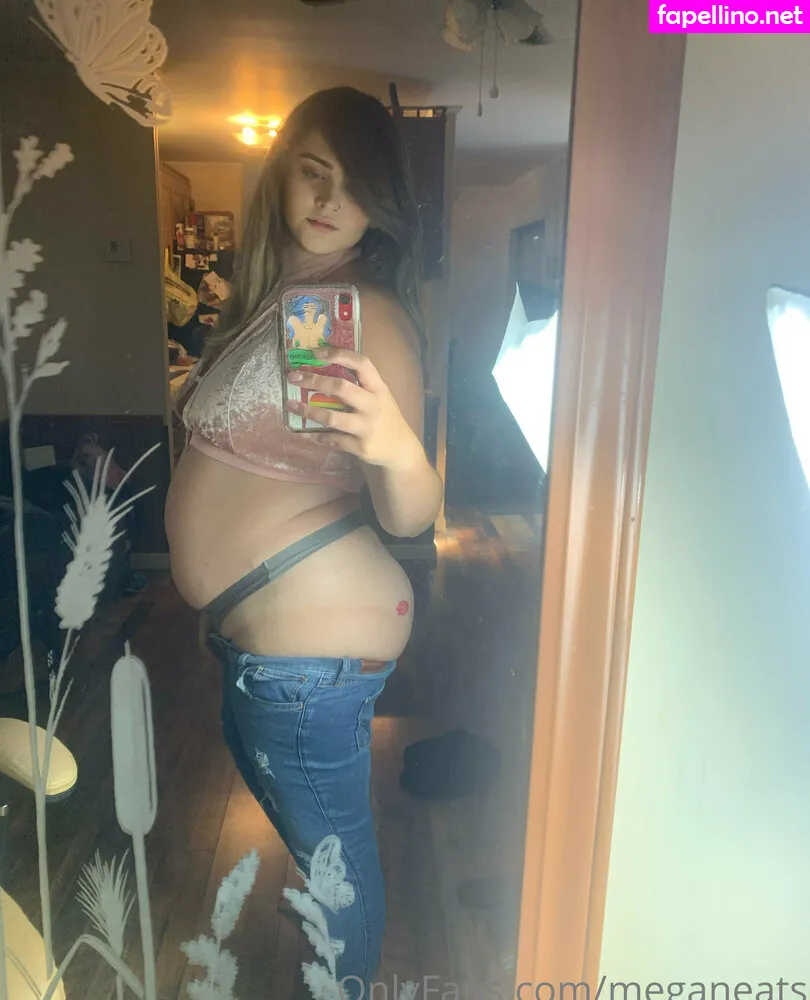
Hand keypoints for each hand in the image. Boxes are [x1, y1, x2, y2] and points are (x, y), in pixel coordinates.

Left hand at [285, 347, 421, 467]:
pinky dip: (318, 435)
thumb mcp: (379, 396)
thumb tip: (325, 367)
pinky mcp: (361, 447)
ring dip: (307, 411)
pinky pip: (333, 439)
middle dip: (314, 380)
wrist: (400, 449)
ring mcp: (368, 427)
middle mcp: (374, 405)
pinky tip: (310, 433)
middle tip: (294, 377)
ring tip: (291, 405)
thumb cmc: (384, 417)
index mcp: (379, 388)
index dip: (338, 355)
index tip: (315, 352)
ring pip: (331, 417)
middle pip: (341, 387)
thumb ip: (360, 384)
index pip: (361, 363)